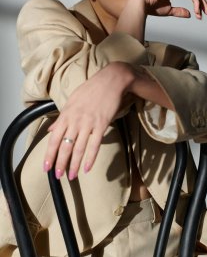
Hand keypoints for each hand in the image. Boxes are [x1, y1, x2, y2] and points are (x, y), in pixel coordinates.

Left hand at [43, 62, 134, 179]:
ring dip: (74, 164)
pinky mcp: (102, 125)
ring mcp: (88, 123)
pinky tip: (87, 168)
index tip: (46, 167)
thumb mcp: (72, 101)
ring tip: (71, 176)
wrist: (110, 81)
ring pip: (78, 148)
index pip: (54, 138)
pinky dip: (91, 158)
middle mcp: (75, 120)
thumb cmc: (91, 89)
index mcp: (66, 114)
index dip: (49, 154)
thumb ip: (61, 117)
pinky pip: (95, 145)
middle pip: (65, 146)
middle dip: (60, 163)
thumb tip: (50, 130)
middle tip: (57, 176)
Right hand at [115, 0, 206, 42]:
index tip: (204, 13)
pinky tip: (197, 9)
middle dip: (203, 3)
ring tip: (204, 13)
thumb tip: (190, 14)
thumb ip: (179, 11)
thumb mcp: (169, 11)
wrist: (142, 3)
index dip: (198, 3)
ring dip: (201, 3)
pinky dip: (195, 1)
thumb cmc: (151, 7)